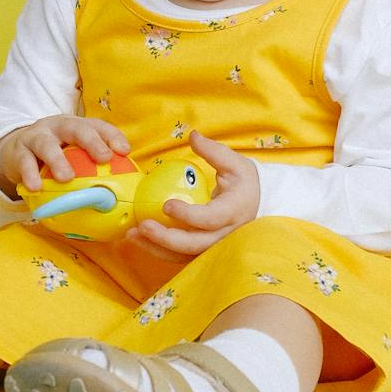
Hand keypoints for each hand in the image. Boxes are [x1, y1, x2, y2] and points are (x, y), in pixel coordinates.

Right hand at [0, 113, 129, 197]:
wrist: (13, 151)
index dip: (112, 136)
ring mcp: (36, 137)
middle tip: (104, 158)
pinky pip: (24, 162)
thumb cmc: (54, 156)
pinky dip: (30, 174)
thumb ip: (92, 168)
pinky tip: (36, 188)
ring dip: (58, 160)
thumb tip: (120, 193)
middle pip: (76, 128)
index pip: (98, 126)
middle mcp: (58, 127)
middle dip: (92, 141)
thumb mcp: (72, 155)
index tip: (124, 151)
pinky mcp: (18, 151)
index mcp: (76, 127)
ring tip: (66, 178)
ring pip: (47, 144)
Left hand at [123, 130, 259, 256]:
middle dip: (165, 238)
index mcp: (234, 212)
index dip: (188, 215)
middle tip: (142, 226)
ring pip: (184, 255)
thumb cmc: (245, 184)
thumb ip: (213, 151)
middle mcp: (225, 235)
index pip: (210, 218)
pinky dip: (159, 250)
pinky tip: (140, 239)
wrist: (258, 207)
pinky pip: (180, 256)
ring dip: (156, 248)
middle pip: (194, 244)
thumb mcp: (236, 164)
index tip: (167, 205)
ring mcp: (214, 247)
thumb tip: (192, 135)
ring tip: (132, 235)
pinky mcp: (204, 252)